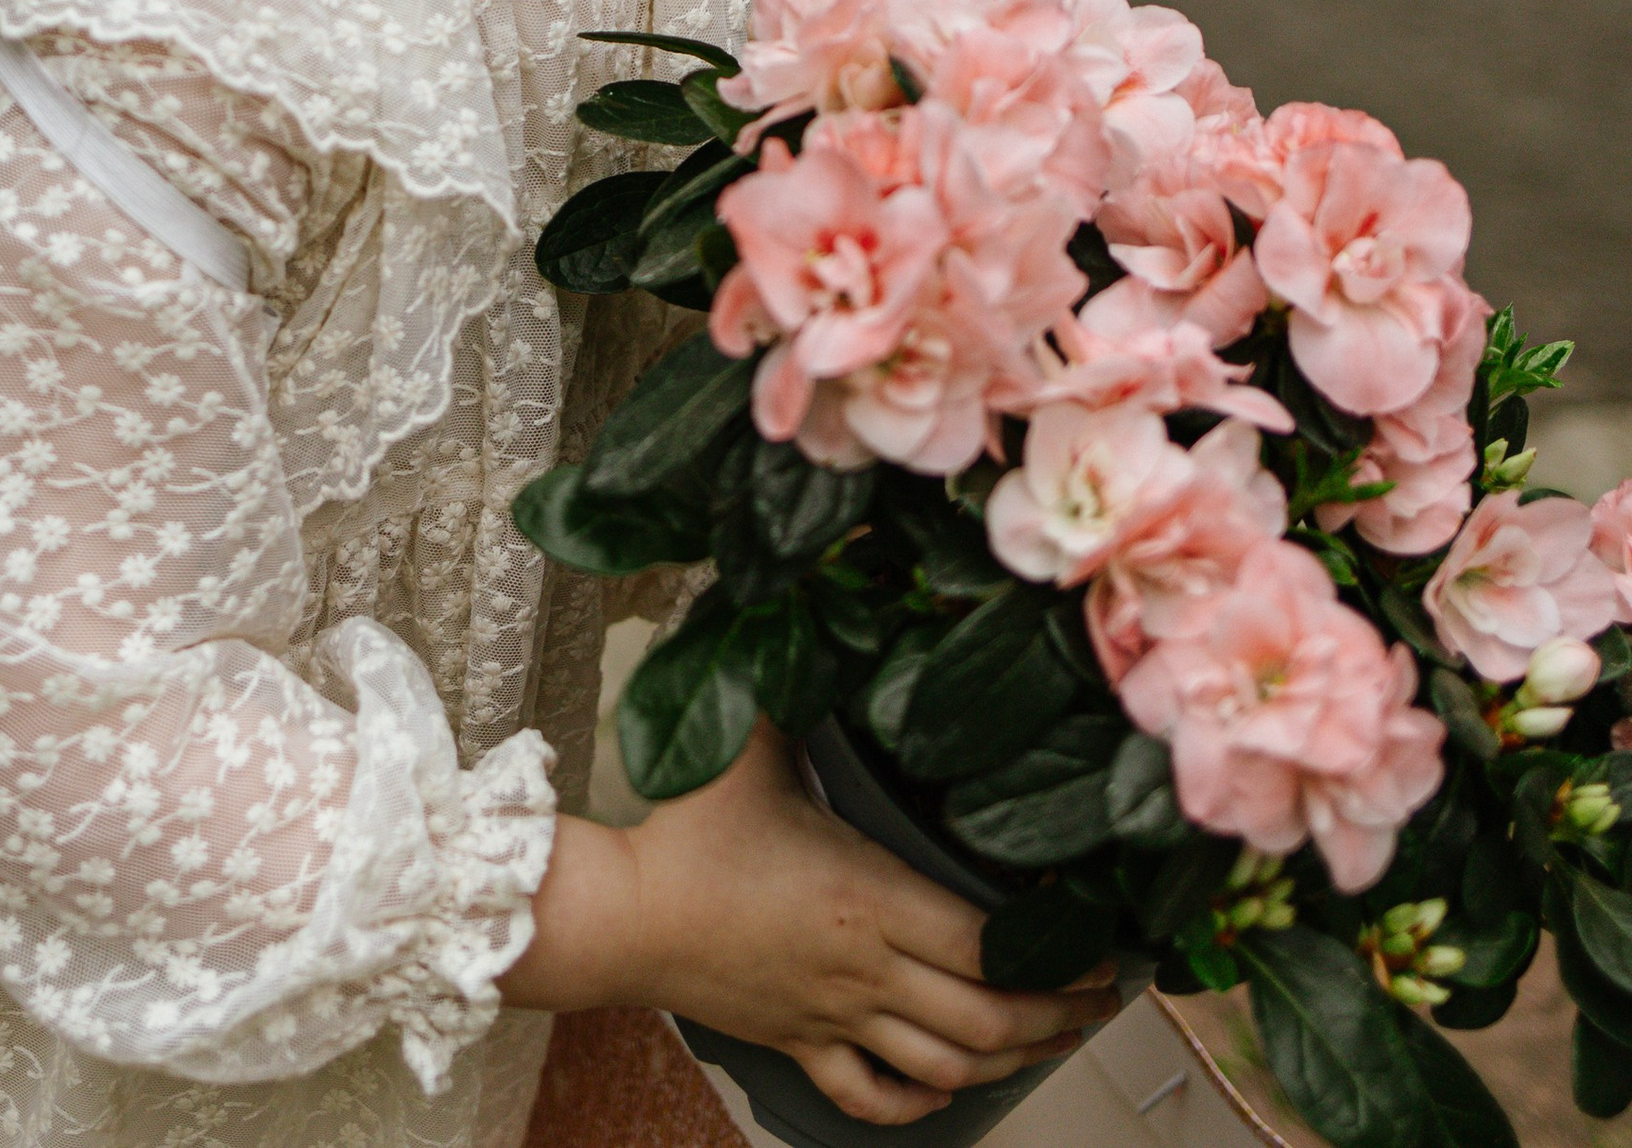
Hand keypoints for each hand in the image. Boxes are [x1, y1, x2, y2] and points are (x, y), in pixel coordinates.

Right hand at [501, 724, 1118, 1126]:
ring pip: (947, 1066)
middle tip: (1096, 996)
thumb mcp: (750, 747)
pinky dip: (919, 1103)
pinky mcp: (800, 1046)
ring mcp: (834, 1015)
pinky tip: (944, 1089)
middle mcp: (862, 967)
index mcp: (863, 896)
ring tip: (1052, 1039)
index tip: (1096, 942)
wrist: (623, 916)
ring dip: (1011, 1061)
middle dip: (1057, 1016)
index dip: (1054, 956)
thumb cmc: (684, 836)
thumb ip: (792, 689)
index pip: (986, 944)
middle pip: (987, 1020)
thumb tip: (810, 621)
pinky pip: (872, 1097)